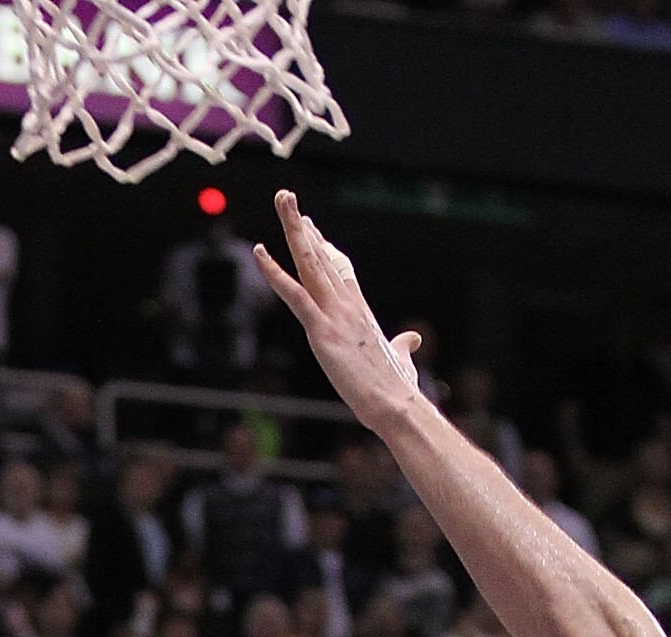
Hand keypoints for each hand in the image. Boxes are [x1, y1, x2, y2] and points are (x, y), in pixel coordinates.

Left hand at [254, 196, 423, 438]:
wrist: (394, 404)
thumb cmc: (397, 388)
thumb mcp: (400, 359)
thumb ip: (403, 346)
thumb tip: (411, 340)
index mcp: (359, 310)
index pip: (338, 268)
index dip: (322, 245)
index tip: (309, 225)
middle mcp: (346, 304)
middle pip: (320, 256)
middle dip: (302, 226)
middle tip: (287, 198)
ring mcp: (333, 314)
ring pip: (309, 262)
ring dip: (293, 229)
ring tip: (282, 199)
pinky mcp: (321, 331)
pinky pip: (294, 294)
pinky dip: (274, 273)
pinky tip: (260, 252)